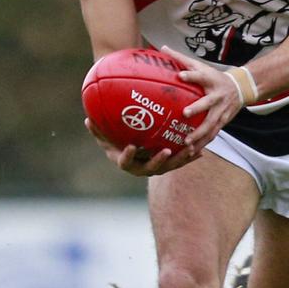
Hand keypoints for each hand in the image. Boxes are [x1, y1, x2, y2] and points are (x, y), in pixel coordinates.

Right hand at [85, 118, 200, 175]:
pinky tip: (201, 151)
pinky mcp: (168, 165)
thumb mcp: (105, 136)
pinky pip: (180, 162)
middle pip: (151, 168)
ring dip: (180, 158)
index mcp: (126, 162)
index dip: (128, 156)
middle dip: (159, 161)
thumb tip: (87, 118)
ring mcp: (156, 168)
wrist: (131, 153)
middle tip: (166, 151)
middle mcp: (142, 168)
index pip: (125, 162)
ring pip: (170, 166)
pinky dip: (189, 157)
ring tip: (190, 148)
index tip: (131, 146)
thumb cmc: (116, 141)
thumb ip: (98, 130)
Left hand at [160, 46, 245, 154]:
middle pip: (207, 103)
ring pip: (211, 124)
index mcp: (210, 80)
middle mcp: (217, 95)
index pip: (200, 75)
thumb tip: (162, 48)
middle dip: (197, 109)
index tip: (180, 75)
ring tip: (187, 142)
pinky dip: (204, 143)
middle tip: (185, 114)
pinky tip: (192, 152)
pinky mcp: (223, 121)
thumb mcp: (201, 65)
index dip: (191, 75)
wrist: (241, 88)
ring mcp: (221, 110)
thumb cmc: (214, 76)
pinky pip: (213, 134)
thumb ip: (181, 59)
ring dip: (200, 134)